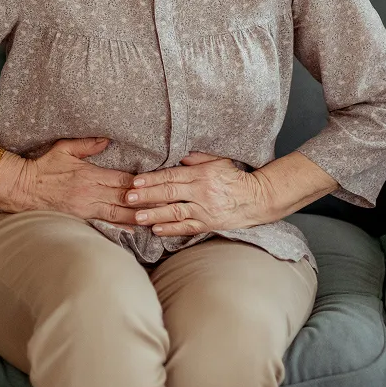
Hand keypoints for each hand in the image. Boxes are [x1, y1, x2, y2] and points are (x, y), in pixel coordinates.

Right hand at [0, 137, 168, 225]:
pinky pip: (103, 224)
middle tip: (167, 202)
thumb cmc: (43, 166)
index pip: (121, 179)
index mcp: (89, 175)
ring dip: (137, 216)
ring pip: (117, 214)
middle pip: (124, 198)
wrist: (21, 188)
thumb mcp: (64, 149)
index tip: (159, 182)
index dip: (141, 182)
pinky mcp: (79, 220)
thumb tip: (107, 139)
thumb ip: (87, 144)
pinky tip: (134, 231)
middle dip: (146, 201)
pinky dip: (120, 228)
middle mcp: (90, 193)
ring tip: (157, 219)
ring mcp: (85, 209)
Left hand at [124, 151, 269, 236]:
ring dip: (154, 214)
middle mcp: (201, 192)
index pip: (171, 176)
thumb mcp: (219, 161)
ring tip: (137, 216)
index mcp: (201, 174)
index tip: (135, 181)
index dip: (152, 179)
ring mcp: (204, 210)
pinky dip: (170, 229)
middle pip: (169, 193)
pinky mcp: (208, 224)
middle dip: (146, 196)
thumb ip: (198, 158)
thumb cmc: (236, 177)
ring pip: (174, 213)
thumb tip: (178, 157)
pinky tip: (156, 229)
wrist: (257, 198)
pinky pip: (186, 228)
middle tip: (128, 197)